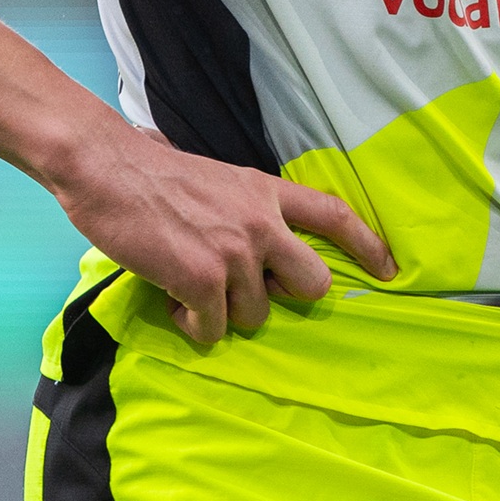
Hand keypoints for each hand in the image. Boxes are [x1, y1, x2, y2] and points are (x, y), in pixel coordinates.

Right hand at [52, 123, 395, 345]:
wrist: (107, 169)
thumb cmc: (153, 176)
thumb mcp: (220, 183)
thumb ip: (247, 211)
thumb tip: (261, 248)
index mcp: (267, 193)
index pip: (335, 214)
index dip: (369, 245)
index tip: (391, 270)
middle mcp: (262, 223)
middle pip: (313, 283)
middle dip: (286, 297)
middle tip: (248, 290)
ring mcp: (236, 253)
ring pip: (256, 315)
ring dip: (223, 312)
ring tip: (189, 286)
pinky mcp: (204, 281)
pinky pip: (213, 331)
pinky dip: (191, 325)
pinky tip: (171, 299)